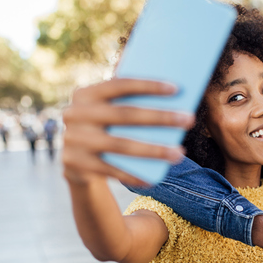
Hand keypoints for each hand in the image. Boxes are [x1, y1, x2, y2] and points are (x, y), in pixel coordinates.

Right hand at [62, 78, 194, 185]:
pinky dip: (135, 175)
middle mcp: (74, 114)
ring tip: (179, 153)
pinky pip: (112, 171)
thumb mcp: (108, 111)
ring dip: (154, 150)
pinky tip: (156, 178)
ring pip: (121, 145)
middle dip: (160, 117)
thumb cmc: (104, 129)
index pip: (119, 84)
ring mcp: (73, 141)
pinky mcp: (76, 165)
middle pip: (125, 115)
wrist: (74, 160)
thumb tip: (171, 93)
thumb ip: (128, 101)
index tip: (176, 88)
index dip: (148, 85)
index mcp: (84, 94)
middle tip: (189, 119)